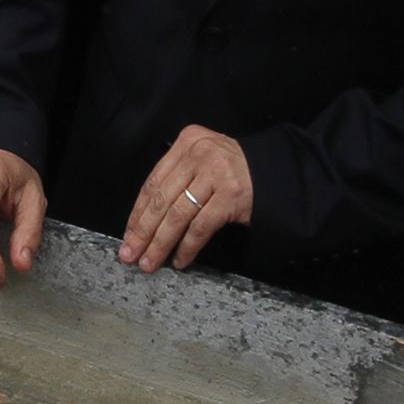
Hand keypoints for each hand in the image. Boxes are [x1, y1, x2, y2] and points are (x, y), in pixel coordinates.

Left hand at [117, 123, 252, 271]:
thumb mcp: (204, 160)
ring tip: (149, 262)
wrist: (276, 171)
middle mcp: (199, 154)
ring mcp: (216, 174)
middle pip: (161, 199)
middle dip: (142, 231)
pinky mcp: (230, 195)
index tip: (128, 234)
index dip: (137, 212)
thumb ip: (178, 177)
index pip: (153, 182)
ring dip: (160, 243)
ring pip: (177, 215)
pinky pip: (200, 227)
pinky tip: (180, 259)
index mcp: (188, 142)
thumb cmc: (235, 170)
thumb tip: (144, 219)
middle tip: (130, 253)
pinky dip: (187, 247)